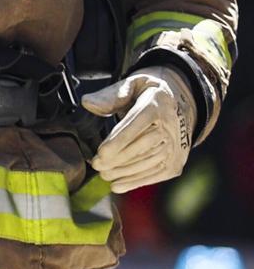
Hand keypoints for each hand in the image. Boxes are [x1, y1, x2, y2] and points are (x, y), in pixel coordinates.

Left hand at [81, 66, 194, 192]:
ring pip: (150, 162)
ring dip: (125, 172)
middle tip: (97, 165)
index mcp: (157, 104)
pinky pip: (157, 174)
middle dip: (118, 158)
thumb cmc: (148, 94)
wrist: (179, 103)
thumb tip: (88, 104)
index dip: (119, 140)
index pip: (138, 123)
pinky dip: (136, 181)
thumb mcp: (132, 84)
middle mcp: (171, 125)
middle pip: (143, 146)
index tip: (101, 152)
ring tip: (104, 174)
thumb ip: (111, 94)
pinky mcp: (177, 160)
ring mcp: (177, 145)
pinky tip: (118, 185)